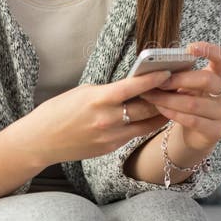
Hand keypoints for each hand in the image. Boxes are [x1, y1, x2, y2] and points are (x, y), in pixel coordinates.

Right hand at [21, 70, 171, 167]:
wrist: (41, 140)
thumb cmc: (58, 111)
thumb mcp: (83, 92)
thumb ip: (108, 91)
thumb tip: (132, 86)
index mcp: (99, 100)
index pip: (133, 88)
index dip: (153, 80)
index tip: (168, 72)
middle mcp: (107, 119)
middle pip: (146, 108)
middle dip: (164, 97)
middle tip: (179, 87)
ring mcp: (110, 136)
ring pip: (146, 124)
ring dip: (161, 113)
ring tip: (175, 102)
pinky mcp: (110, 147)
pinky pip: (134, 134)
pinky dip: (146, 125)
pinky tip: (156, 117)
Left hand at [139, 41, 220, 158]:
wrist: (196, 134)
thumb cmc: (190, 103)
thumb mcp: (188, 87)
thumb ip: (181, 76)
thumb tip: (157, 68)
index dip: (208, 50)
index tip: (189, 48)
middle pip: (206, 79)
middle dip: (179, 79)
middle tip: (158, 81)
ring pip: (194, 104)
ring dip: (169, 99)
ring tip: (151, 96)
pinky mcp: (217, 131)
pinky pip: (192, 120)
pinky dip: (173, 114)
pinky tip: (161, 109)